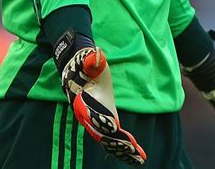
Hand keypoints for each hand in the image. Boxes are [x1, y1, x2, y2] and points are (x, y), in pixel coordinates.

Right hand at [54, 30, 145, 165]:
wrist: (76, 68)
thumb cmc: (86, 64)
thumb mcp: (89, 61)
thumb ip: (91, 61)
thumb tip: (95, 56)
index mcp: (87, 103)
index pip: (97, 118)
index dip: (108, 127)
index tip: (118, 133)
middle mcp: (89, 116)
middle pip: (103, 134)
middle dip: (118, 144)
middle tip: (135, 153)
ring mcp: (94, 121)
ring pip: (107, 140)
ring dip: (121, 149)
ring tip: (138, 158)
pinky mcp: (102, 121)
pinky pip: (110, 138)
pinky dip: (120, 147)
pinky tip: (134, 155)